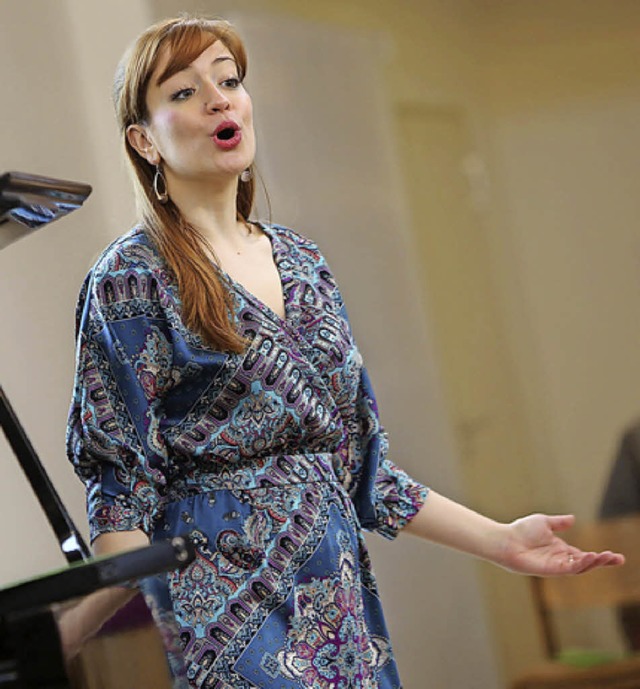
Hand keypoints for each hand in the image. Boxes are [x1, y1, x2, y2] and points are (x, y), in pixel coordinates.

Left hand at [498, 513, 624, 575]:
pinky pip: (569, 568)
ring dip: (594, 562)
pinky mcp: (550, 569)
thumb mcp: (544, 522)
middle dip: (602, 561)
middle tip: (619, 559)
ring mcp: (556, 565)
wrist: (505, 539)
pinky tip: (589, 557)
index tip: (615, 555)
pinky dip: (580, 564)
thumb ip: (559, 522)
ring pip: (580, 567)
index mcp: (560, 550)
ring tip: (606, 557)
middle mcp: (560, 559)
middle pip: (586, 563)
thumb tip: (573, 519)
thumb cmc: (521, 531)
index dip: (600, 556)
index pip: (584, 555)